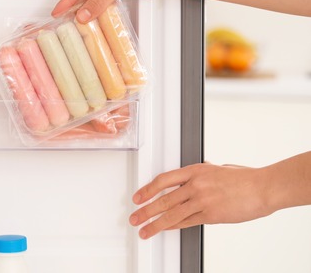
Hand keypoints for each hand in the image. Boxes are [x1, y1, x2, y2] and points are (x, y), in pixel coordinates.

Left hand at [129, 162, 272, 238]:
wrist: (263, 188)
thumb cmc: (244, 178)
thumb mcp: (218, 169)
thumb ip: (202, 173)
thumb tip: (193, 175)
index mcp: (195, 170)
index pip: (163, 180)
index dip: (147, 190)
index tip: (137, 197)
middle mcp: (196, 185)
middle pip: (163, 200)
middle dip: (145, 210)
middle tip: (134, 217)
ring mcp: (202, 201)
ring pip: (172, 214)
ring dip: (155, 224)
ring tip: (144, 229)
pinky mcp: (211, 215)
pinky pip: (187, 222)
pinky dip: (173, 226)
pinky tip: (164, 229)